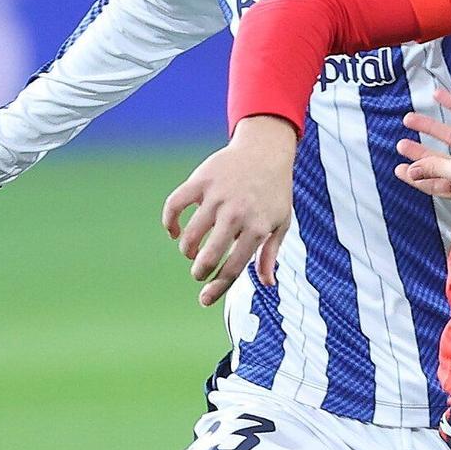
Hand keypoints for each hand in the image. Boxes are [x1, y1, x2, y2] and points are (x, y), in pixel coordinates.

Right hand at [162, 114, 298, 306]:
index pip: (232, 267)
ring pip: (191, 235)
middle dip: (199, 271)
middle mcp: (236, 214)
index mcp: (257, 229)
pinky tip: (173, 231)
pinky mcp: (201, 181)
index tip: (204, 299)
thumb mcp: (280, 223)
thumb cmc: (275, 191)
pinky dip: (169, 221)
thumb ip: (270, 254)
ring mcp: (216, 197)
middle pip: (209, 255)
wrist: (265, 150)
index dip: (216, 288)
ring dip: (187, 250)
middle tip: (198, 272)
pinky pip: (175, 205)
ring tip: (191, 252)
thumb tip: (267, 284)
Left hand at [396, 86, 450, 198]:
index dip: (419, 179)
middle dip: (421, 153)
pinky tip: (436, 93)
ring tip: (407, 118)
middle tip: (400, 144)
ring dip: (430, 127)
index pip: (440, 184)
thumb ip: (437, 169)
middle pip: (443, 161)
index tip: (399, 170)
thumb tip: (411, 171)